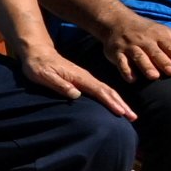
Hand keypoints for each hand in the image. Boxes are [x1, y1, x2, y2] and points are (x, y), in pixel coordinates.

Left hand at [9, 42, 132, 117]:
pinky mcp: (83, 81)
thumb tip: (76, 94)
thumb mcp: (44, 76)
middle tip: (133, 117)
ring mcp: (85, 79)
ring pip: (107, 91)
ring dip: (119, 102)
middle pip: (108, 91)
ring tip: (129, 114)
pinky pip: (101, 91)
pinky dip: (111, 98)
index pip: (99, 91)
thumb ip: (59, 84)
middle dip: (121, 104)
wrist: (37, 53)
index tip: (121, 112)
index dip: (111, 102)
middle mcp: (86, 77)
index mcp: (79, 77)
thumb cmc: (38, 66)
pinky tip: (115, 105)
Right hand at [92, 10, 170, 85]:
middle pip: (155, 52)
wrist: (117, 21)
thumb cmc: (148, 31)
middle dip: (164, 61)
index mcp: (159, 35)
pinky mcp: (116, 52)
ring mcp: (130, 46)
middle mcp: (145, 40)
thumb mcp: (167, 33)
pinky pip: (121, 62)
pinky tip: (132, 79)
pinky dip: (126, 70)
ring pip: (138, 56)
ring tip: (153, 76)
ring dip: (146, 66)